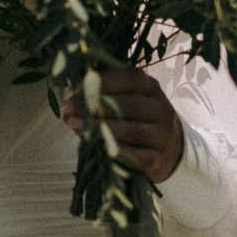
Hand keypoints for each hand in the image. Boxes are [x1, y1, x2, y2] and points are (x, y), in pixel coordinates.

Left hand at [60, 68, 184, 183]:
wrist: (168, 153)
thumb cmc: (135, 121)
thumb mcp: (125, 102)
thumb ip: (100, 98)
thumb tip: (68, 104)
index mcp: (152, 88)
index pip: (131, 77)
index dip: (103, 81)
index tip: (76, 89)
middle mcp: (162, 109)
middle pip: (129, 104)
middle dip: (94, 105)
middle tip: (68, 109)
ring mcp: (163, 135)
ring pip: (132, 130)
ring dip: (100, 128)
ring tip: (74, 124)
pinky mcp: (158, 159)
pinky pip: (136, 155)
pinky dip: (114, 149)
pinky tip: (96, 145)